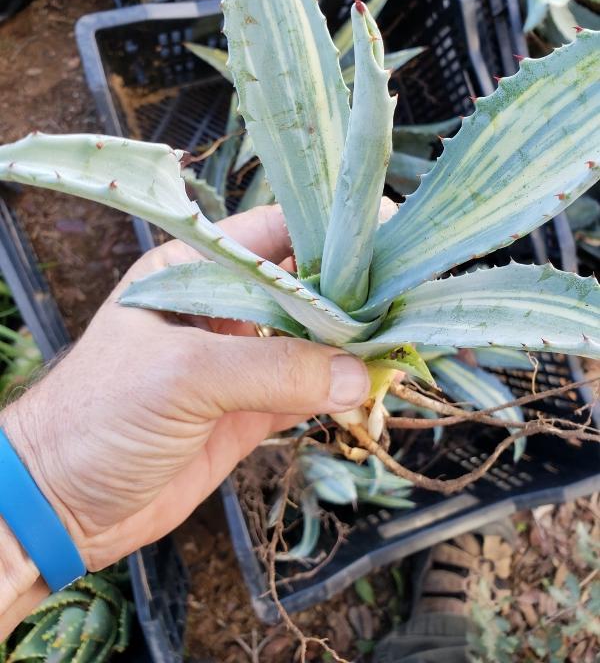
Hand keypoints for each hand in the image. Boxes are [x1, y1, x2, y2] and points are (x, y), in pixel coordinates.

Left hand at [0, 205, 368, 578]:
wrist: (61, 503)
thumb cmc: (99, 415)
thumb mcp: (184, 374)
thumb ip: (272, 369)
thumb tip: (356, 374)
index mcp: (194, 269)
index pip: (272, 232)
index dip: (328, 229)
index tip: (387, 232)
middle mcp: (221, 307)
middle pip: (302, 286)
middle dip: (353, 290)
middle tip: (409, 292)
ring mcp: (236, 360)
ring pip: (310, 340)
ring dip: (352, 343)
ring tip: (404, 336)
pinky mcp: (247, 411)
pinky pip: (305, 391)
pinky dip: (338, 389)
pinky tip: (372, 385)